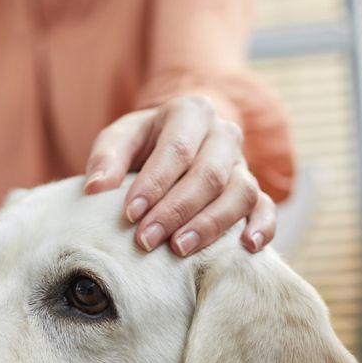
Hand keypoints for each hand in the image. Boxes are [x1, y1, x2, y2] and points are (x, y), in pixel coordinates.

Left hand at [83, 96, 275, 255]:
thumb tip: (95, 188)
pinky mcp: (254, 190)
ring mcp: (242, 163)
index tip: (130, 214)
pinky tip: (247, 248)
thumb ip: (106, 158)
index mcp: (191, 113)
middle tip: (146, 240)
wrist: (174, 144)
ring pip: (241, 192)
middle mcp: (223, 134)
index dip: (155, 183)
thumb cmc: (143, 143)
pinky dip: (263, 227)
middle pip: (210, 174)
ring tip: (179, 250)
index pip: (178, 148)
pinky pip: (266, 207)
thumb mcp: (120, 139)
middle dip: (176, 211)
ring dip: (211, 224)